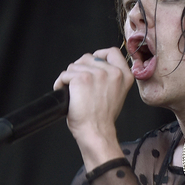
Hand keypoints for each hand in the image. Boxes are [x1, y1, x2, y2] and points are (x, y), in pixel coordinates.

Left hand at [53, 47, 132, 167]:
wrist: (96, 131)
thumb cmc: (102, 119)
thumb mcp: (117, 95)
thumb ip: (110, 79)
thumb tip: (96, 69)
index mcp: (124, 76)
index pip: (112, 52)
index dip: (99, 55)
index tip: (92, 63)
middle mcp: (112, 72)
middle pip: (88, 57)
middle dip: (80, 69)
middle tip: (79, 86)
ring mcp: (97, 73)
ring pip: (74, 66)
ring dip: (69, 78)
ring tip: (73, 92)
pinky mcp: (81, 78)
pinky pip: (65, 74)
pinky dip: (60, 84)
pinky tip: (65, 93)